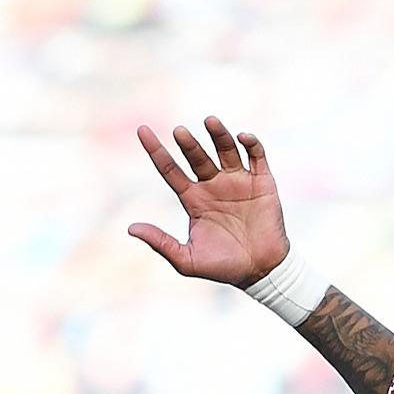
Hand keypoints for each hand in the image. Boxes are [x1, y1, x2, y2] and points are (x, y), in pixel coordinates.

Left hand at [128, 117, 290, 286]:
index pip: (170, 169)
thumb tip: (131, 228)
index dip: (156, 150)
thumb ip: (161, 242)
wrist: (261, 272)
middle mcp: (213, 185)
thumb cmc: (223, 267)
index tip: (142, 130)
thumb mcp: (186, 259)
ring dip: (218, 134)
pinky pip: (256, 155)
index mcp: (193, 199)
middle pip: (197, 156)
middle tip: (179, 132)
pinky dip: (251, 143)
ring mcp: (238, 181)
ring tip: (210, 121)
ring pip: (225, 149)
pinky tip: (242, 137)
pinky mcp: (262, 182)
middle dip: (189, 143)